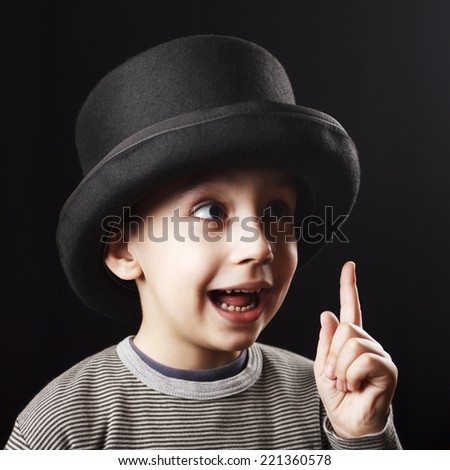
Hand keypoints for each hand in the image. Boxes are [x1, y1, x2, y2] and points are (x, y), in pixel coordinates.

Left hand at [314, 261, 397, 438]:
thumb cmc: (337, 394)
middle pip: (345, 329)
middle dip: (333, 354)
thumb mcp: (324, 365)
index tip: (349, 265)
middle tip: (335, 375)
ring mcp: (379, 354)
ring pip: (352, 344)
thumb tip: (327, 313)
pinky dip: (351, 375)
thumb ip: (326, 341)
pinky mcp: (388, 369)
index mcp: (351, 339)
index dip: (349, 286)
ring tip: (346, 382)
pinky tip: (356, 386)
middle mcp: (368, 343)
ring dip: (341, 368)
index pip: (351, 307)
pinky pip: (363, 360)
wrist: (347, 421)